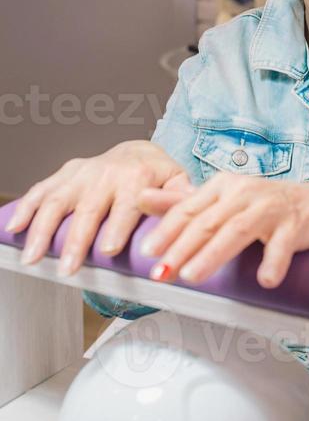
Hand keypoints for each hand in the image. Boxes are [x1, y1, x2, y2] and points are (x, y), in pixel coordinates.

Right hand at [5, 141, 190, 276]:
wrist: (138, 152)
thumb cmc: (159, 176)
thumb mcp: (178, 183)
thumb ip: (179, 200)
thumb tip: (181, 216)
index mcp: (137, 174)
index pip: (127, 204)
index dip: (117, 227)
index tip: (109, 250)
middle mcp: (106, 172)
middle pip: (88, 209)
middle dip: (77, 241)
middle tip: (69, 268)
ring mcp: (82, 173)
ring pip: (58, 201)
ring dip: (43, 230)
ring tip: (34, 258)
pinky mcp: (64, 175)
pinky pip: (40, 191)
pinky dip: (25, 209)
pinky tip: (15, 229)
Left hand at [136, 172, 308, 288]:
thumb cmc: (265, 204)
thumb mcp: (222, 198)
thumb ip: (182, 201)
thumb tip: (140, 198)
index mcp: (223, 185)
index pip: (189, 209)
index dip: (167, 230)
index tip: (147, 252)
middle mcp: (244, 192)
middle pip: (208, 222)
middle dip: (182, 248)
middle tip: (161, 272)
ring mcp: (271, 207)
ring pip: (237, 231)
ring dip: (213, 255)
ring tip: (192, 276)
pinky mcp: (295, 223)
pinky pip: (283, 245)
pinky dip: (274, 262)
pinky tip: (265, 280)